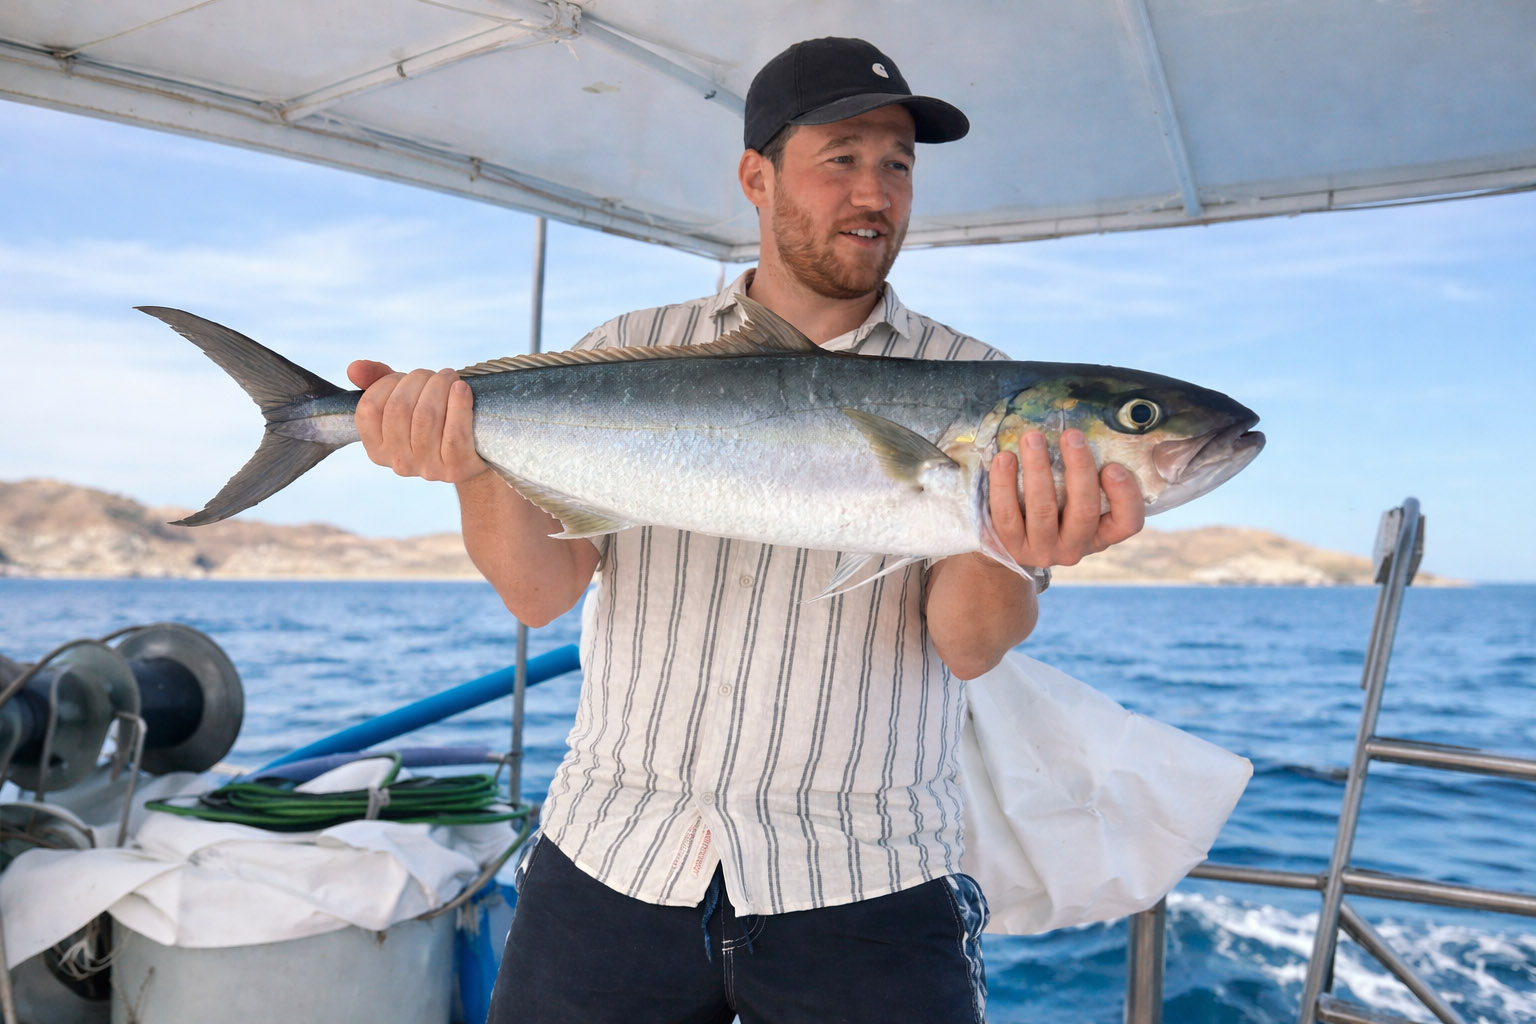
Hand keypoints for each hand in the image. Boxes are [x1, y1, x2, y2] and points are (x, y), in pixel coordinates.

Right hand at [347, 361, 486, 482]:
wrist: (475, 451)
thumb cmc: (433, 419)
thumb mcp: (403, 400)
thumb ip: (375, 382)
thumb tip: (354, 367)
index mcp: (377, 449)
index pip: (369, 407)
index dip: (388, 383)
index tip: (408, 377)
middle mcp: (398, 463)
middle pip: (399, 407)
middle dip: (419, 380)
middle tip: (437, 375)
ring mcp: (427, 469)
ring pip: (426, 415)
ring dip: (440, 386)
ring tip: (450, 378)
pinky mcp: (456, 468)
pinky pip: (454, 431)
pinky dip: (458, 404)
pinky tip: (461, 389)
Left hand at [986, 428, 1143, 567]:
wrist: (1009, 543)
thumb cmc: (1053, 509)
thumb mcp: (1075, 500)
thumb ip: (1086, 475)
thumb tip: (1085, 430)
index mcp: (1100, 534)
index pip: (1127, 523)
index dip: (1125, 496)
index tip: (1113, 466)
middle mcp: (1075, 547)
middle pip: (1084, 511)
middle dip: (1079, 468)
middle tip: (1071, 435)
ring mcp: (1043, 550)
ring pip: (1043, 510)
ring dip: (1038, 469)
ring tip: (1032, 437)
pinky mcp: (1011, 547)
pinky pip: (1007, 514)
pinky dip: (1004, 484)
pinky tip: (1004, 458)